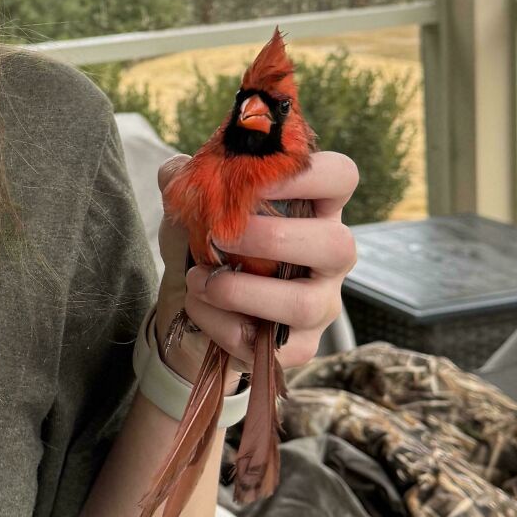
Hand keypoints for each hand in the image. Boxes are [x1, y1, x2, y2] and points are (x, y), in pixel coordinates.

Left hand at [155, 151, 358, 390]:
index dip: (307, 174)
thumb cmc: (208, 245)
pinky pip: (273, 345)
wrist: (192, 307)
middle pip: (338, 244)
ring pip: (305, 303)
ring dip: (240, 289)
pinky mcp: (300, 346)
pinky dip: (223, 325)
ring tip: (198, 279)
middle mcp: (329, 256)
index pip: (340, 177)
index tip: (257, 180)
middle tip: (221, 237)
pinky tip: (199, 307)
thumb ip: (184, 180)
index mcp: (314, 208)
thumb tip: (176, 170)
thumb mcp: (193, 207)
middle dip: (271, 238)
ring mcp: (321, 304)